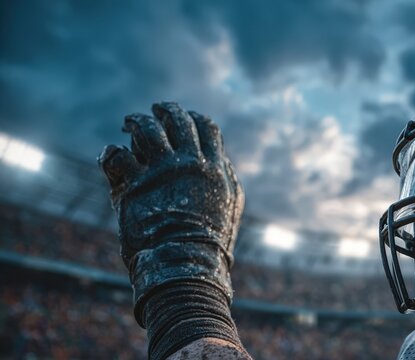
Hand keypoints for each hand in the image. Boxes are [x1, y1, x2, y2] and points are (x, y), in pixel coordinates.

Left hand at [98, 102, 243, 324]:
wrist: (187, 266)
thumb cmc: (210, 242)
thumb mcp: (230, 206)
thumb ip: (225, 179)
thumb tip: (220, 160)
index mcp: (216, 168)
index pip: (206, 127)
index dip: (194, 117)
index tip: (185, 116)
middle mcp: (190, 164)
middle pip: (178, 120)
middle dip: (165, 110)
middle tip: (154, 110)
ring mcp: (162, 173)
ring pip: (146, 129)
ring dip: (136, 121)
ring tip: (128, 123)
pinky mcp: (135, 186)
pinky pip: (117, 156)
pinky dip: (112, 152)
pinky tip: (112, 156)